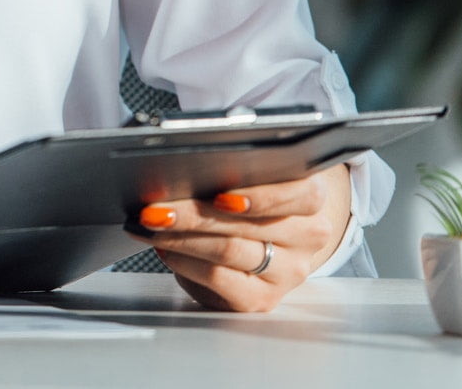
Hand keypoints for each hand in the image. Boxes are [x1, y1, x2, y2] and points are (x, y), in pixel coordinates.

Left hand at [130, 163, 351, 312]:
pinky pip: (219, 278)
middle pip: (248, 224)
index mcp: (311, 199)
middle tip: (155, 206)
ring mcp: (288, 271)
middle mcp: (307, 237)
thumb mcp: (251, 179)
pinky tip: (165, 248)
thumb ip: (234, 169)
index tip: (222, 195)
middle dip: (193, 213)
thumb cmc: (248, 203)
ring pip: (229, 250)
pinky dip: (184, 261)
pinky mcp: (264, 298)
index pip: (301, 194)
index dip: (262, 196)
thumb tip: (181, 162)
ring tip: (151, 223)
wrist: (264, 250)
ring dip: (181, 236)